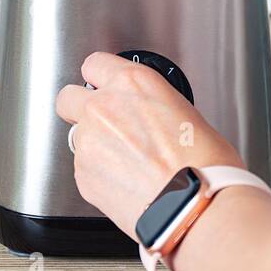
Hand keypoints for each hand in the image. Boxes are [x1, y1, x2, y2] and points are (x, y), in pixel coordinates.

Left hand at [55, 52, 243, 237]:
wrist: (194, 207)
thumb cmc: (203, 164)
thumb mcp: (186, 113)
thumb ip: (153, 106)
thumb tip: (148, 115)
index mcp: (132, 83)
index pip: (95, 64)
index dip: (100, 78)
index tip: (104, 87)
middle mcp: (103, 107)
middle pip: (68, 97)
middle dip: (80, 108)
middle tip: (103, 124)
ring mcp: (88, 141)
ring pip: (77, 136)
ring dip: (94, 145)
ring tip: (126, 163)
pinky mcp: (82, 175)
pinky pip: (82, 168)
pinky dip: (98, 174)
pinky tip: (126, 182)